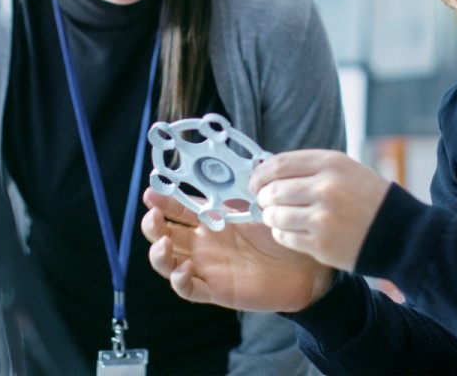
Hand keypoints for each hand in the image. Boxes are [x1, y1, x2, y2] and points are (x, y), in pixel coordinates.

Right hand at [141, 188, 334, 311]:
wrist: (305, 265)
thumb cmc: (281, 233)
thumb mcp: (256, 208)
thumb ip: (236, 193)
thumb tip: (221, 166)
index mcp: (211, 221)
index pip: (177, 210)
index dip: (162, 201)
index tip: (151, 192)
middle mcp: (203, 244)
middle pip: (164, 236)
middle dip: (152, 226)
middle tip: (153, 215)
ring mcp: (207, 267)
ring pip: (168, 264)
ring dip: (158, 254)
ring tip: (163, 243)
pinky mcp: (216, 290)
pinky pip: (188, 289)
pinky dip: (180, 280)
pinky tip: (185, 269)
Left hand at [251, 149, 391, 271]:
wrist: (400, 233)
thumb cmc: (370, 200)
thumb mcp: (347, 170)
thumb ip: (311, 168)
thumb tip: (270, 170)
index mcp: (332, 164)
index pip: (280, 164)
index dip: (261, 173)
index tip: (256, 180)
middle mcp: (326, 188)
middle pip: (274, 190)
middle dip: (263, 196)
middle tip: (265, 200)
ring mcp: (322, 218)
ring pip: (275, 215)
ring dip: (271, 216)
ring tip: (278, 216)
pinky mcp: (321, 244)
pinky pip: (285, 237)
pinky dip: (282, 233)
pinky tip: (291, 230)